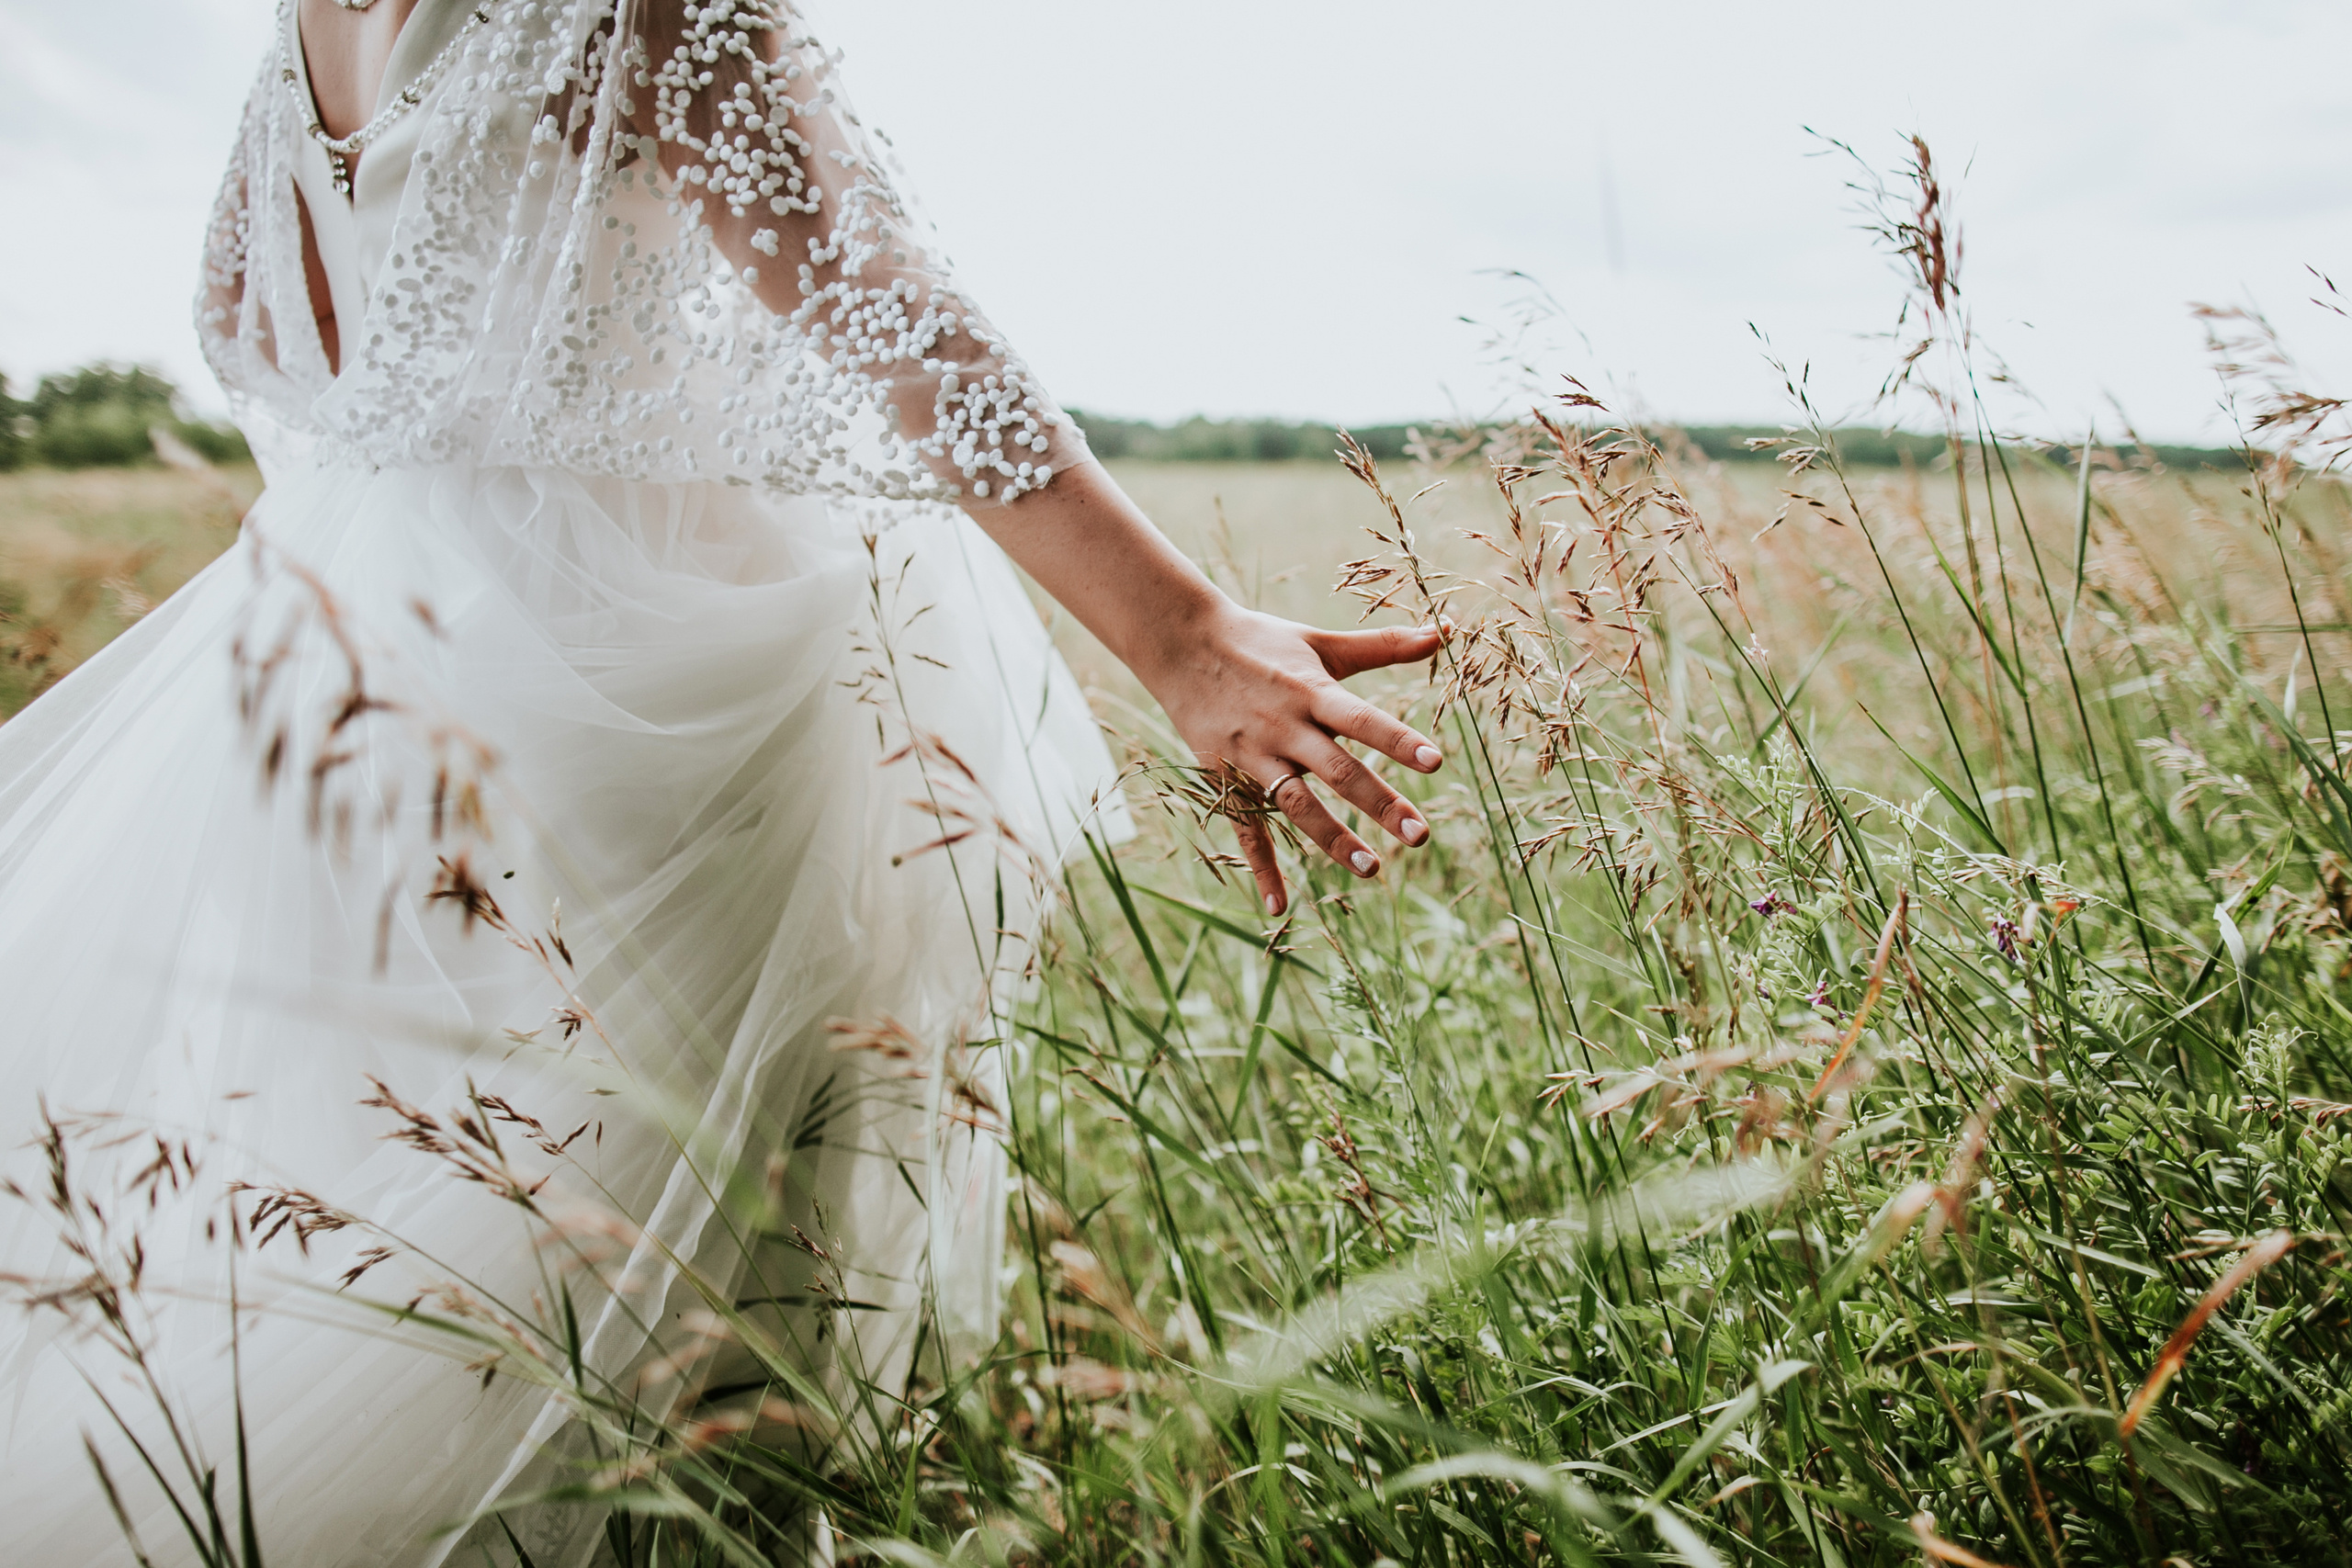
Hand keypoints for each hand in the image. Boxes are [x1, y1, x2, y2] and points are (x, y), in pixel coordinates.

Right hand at [1134, 602, 1445, 916]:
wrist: (1180, 643)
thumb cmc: (1260, 642)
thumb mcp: (1320, 641)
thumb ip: (1384, 645)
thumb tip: (1447, 632)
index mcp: (1311, 691)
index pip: (1361, 719)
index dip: (1397, 740)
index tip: (1436, 763)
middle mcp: (1284, 726)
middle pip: (1336, 770)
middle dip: (1379, 802)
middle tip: (1419, 835)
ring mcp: (1253, 755)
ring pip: (1296, 804)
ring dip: (1332, 838)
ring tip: (1370, 868)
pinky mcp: (1226, 778)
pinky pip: (1245, 829)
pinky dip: (1261, 868)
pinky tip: (1279, 906)